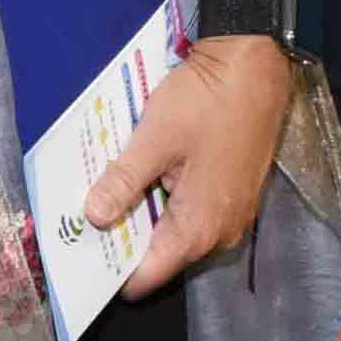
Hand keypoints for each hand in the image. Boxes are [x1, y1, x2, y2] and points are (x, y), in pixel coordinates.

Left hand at [82, 37, 298, 287]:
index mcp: (199, 229)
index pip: (146, 276)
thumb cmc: (209, 100)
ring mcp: (231, 214)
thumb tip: (93, 217)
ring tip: (112, 188)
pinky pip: (193, 210)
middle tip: (85, 212)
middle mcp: (220, 232)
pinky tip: (146, 172)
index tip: (81, 252)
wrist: (259, 64)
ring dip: (144, 213)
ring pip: (175, 230)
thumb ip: (123, 182)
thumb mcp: (155, 138)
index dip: (110, 270)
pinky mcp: (235, 193)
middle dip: (124, 236)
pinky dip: (166, 198)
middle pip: (161, 253)